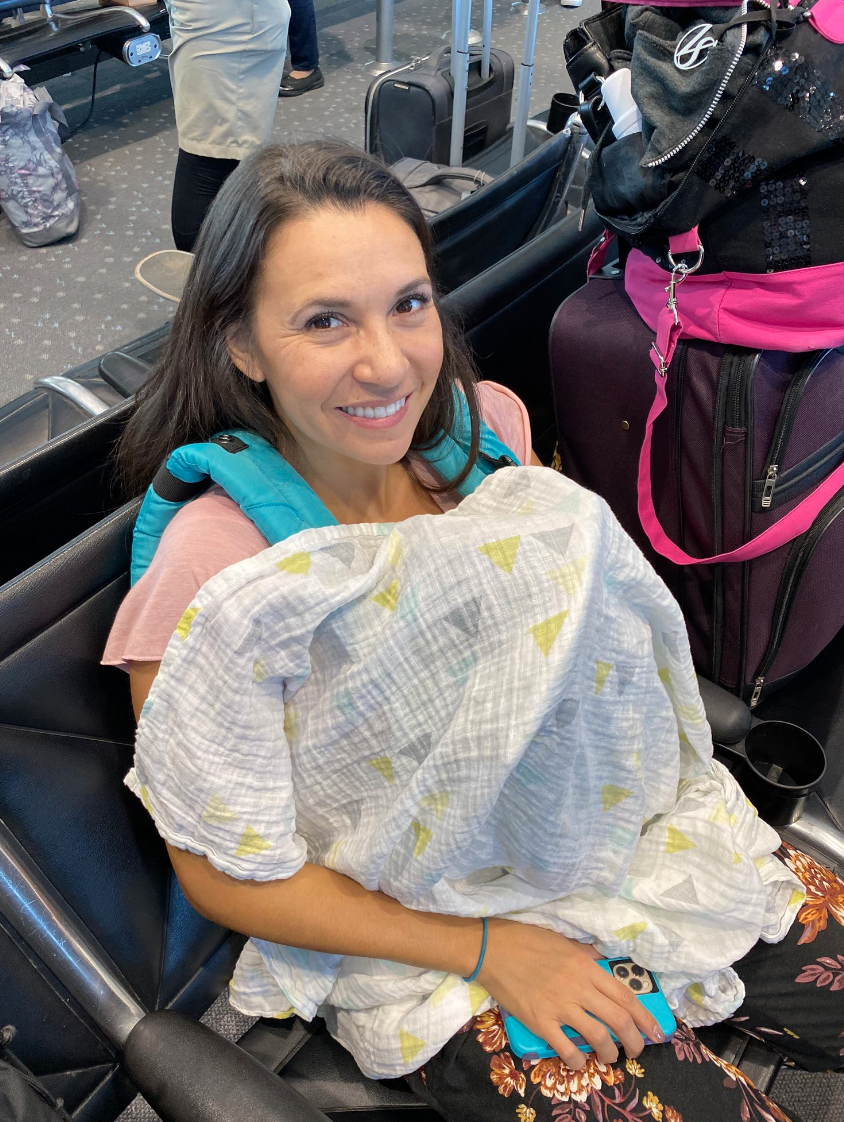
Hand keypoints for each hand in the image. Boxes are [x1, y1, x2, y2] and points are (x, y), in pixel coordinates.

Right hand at [477, 920, 665, 1068]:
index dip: (645, 1017)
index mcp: (585, 966)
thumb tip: (602, 962)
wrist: (491, 948)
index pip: (625, 996)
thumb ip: (585, 954)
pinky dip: (577, 1060)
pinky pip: (566, 1048)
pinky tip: (578, 1061)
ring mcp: (559, 1005)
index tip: (655, 1031)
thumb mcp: (562, 940)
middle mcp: (578, 987)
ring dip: (610, 1053)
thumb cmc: (525, 939)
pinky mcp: (539, 1020)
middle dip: (635, 1041)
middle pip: (619, 1020)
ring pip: (598, 1037)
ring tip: (609, 1057)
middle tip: (636, 1051)